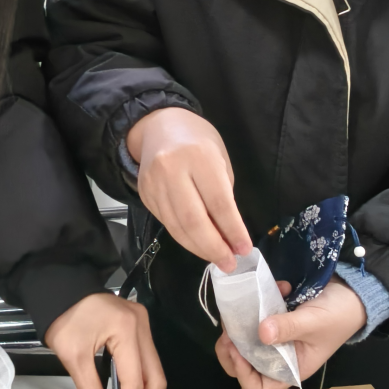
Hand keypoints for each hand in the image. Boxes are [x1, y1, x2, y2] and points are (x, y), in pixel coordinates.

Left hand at [45, 292, 166, 388]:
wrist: (60, 290)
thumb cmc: (63, 319)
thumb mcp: (73, 357)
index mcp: (127, 329)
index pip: (134, 382)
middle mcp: (143, 327)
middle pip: (155, 380)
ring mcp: (145, 326)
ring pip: (155, 373)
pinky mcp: (140, 329)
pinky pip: (147, 364)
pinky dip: (139, 387)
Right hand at [127, 107, 250, 270]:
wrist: (158, 125)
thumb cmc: (198, 141)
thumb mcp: (220, 159)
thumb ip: (223, 195)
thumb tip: (228, 235)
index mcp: (199, 157)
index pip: (218, 203)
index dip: (233, 230)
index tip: (244, 249)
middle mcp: (172, 170)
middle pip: (193, 221)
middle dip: (214, 247)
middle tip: (229, 263)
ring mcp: (154, 184)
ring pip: (177, 227)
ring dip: (199, 248)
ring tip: (217, 258)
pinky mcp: (144, 194)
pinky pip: (166, 223)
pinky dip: (184, 238)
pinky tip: (198, 244)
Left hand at [215, 277, 365, 388]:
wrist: (354, 292)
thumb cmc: (339, 315)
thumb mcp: (313, 322)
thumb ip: (288, 327)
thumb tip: (261, 333)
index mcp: (291, 368)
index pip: (259, 387)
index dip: (243, 373)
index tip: (237, 349)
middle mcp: (280, 357)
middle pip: (245, 365)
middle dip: (231, 349)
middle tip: (229, 328)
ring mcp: (277, 338)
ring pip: (245, 341)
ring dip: (240, 325)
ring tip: (242, 307)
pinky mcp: (276, 319)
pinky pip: (257, 317)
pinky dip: (258, 303)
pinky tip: (276, 288)